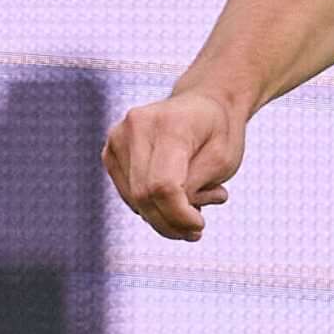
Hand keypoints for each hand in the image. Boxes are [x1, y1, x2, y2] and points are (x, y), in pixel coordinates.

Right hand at [105, 87, 243, 239]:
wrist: (205, 101)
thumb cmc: (219, 132)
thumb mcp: (223, 160)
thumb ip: (195, 187)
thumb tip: (172, 216)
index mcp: (170, 125)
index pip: (163, 186)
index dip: (179, 216)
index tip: (200, 227)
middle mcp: (136, 126)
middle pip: (143, 195)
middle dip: (170, 223)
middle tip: (196, 231)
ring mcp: (118, 137)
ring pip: (133, 199)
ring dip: (163, 215)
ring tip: (194, 203)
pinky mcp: (110, 151)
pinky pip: (128, 193)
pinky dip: (151, 204)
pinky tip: (176, 194)